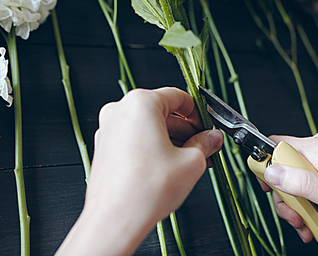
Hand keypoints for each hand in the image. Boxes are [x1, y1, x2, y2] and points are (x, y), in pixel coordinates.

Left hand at [56, 87, 222, 255]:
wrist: (115, 220)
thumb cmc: (145, 189)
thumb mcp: (191, 162)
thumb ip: (205, 144)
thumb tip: (212, 138)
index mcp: (141, 104)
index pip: (178, 97)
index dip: (199, 112)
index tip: (208, 125)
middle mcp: (120, 111)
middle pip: (163, 112)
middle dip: (186, 130)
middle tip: (204, 145)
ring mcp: (109, 130)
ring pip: (149, 127)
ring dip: (172, 141)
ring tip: (191, 160)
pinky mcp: (105, 148)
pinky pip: (136, 139)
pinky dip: (154, 148)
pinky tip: (170, 166)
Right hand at [261, 131, 317, 242]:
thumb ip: (302, 183)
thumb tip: (272, 170)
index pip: (275, 148)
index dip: (266, 170)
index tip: (269, 192)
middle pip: (284, 166)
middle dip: (286, 196)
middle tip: (297, 219)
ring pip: (296, 174)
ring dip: (298, 202)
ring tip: (310, 224)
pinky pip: (311, 177)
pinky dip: (311, 197)